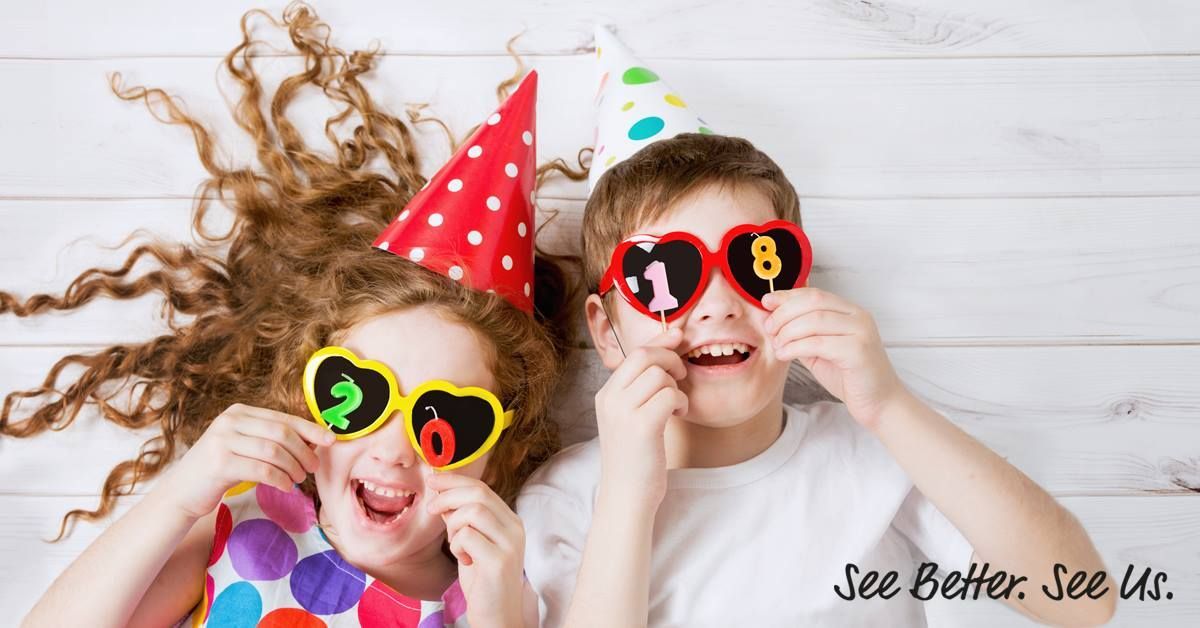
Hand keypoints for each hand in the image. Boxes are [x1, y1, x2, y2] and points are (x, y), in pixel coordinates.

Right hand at [157, 403, 335, 518]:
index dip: (310, 429)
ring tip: (299, 478)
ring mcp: (222, 440)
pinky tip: (285, 486)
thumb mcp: (244, 447)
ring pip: (274, 451)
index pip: (283, 418)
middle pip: (281, 432)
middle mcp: (230, 421)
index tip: (331, 440)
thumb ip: (271, 439)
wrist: (181, 492)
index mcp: (239, 412)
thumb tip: (313, 440)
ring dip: (294, 466)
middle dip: (304, 450)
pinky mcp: (220, 463)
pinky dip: (280, 478)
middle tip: (314, 467)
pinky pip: (262, 469)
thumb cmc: (220, 470)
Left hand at [426, 473, 525, 627]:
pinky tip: (463, 559)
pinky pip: (468, 537)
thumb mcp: (470, 544)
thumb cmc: (482, 580)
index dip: (455, 480)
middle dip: (448, 495)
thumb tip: (442, 495)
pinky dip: (457, 545)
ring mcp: (510, 544)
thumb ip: (461, 520)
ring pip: (473, 512)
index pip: (482, 488)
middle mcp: (514, 528)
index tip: (433, 479)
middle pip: (478, 493)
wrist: (497, 615)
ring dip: (453, 525)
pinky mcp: (500, 561)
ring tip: (454, 544)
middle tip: (430, 508)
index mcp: (509, 521)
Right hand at [593, 327, 686, 510]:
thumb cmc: (635, 459)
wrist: (626, 496)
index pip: (633, 354)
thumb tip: (667, 356)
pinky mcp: (641, 426)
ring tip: (676, 406)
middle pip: (645, 355)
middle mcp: (610, 399)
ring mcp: (623, 412)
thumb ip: (640, 391)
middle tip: (680, 376)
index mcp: (606, 395)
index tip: (678, 335)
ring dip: (676, 387)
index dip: (660, 340)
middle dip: (670, 359)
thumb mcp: (629, 419)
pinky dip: (681, 402)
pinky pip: (670, 395)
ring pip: (659, 375)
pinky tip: (678, 415)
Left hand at [763, 288, 911, 430]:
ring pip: (813, 320)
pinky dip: (795, 347)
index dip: (788, 295)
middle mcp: (858, 316)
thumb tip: (773, 317)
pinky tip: (784, 354)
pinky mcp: (858, 351)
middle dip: (784, 313)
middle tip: (769, 329)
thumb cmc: (849, 377)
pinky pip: (818, 342)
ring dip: (787, 331)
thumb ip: (802, 333)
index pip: (815, 294)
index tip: (767, 301)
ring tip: (777, 345)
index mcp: (850, 312)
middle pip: (812, 302)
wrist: (879, 403)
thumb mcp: (820, 350)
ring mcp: (861, 332)